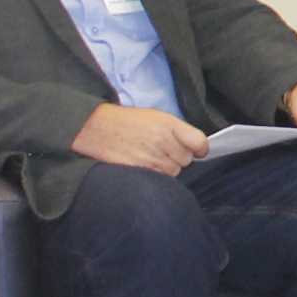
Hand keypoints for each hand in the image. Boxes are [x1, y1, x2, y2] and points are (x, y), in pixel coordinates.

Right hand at [72, 103, 207, 175]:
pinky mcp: (139, 170)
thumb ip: (177, 131)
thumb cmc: (127, 122)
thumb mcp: (155, 117)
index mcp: (169, 124)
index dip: (201, 149)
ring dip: (165, 168)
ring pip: (173, 172)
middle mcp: (162, 141)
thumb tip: (196, 147)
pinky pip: (158, 179)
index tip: (197, 150)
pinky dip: (154, 175)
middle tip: (162, 151)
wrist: (95, 127)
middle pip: (187, 160)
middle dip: (178, 158)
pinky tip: (143, 164)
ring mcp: (151, 157)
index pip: (199, 142)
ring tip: (149, 157)